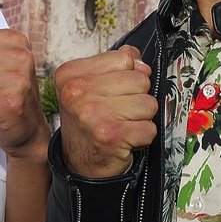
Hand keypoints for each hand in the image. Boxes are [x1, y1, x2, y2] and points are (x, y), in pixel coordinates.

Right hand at [54, 46, 156, 177]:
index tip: (114, 93)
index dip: (128, 76)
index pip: (125, 58)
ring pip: (149, 103)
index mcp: (71, 73)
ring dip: (141, 118)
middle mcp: (77, 92)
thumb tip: (141, 63)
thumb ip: (116, 64)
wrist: (80, 163)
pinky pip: (150, 128)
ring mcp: (92, 114)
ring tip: (122, 125)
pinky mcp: (110, 136)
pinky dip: (143, 137)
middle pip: (140, 80)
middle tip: (118, 113)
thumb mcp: (92, 84)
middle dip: (137, 98)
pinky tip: (126, 140)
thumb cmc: (89, 122)